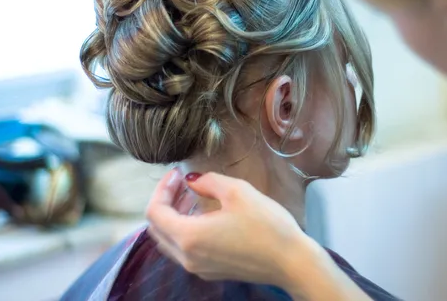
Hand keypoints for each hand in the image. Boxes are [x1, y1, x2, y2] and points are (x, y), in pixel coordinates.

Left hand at [145, 170, 371, 300]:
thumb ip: (208, 181)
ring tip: (191, 195)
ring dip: (174, 216)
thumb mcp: (238, 192)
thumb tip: (192, 180)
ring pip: (169, 241)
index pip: (155, 212)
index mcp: (189, 237)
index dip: (161, 188)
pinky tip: (204, 215)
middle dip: (164, 201)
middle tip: (181, 182)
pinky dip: (185, 230)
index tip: (177, 174)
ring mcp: (198, 268)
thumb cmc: (267, 226)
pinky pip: (184, 250)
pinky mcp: (211, 272)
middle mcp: (187, 257)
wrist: (292, 262)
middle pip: (156, 229)